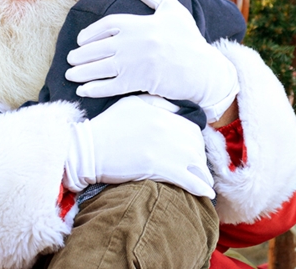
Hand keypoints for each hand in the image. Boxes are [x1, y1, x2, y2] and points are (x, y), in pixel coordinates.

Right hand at [63, 95, 214, 197]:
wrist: (89, 149)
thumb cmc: (107, 125)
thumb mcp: (131, 103)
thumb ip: (155, 102)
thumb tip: (176, 106)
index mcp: (160, 114)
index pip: (191, 127)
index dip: (195, 140)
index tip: (194, 148)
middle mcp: (166, 129)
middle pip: (196, 145)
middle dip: (200, 157)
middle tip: (198, 167)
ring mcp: (163, 148)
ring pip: (195, 162)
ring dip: (203, 174)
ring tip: (204, 182)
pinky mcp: (158, 168)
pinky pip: (188, 180)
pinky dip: (200, 187)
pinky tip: (206, 194)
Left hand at [65, 0, 238, 122]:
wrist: (202, 69)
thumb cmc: (188, 39)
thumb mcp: (173, 11)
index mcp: (138, 24)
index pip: (106, 25)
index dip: (90, 32)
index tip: (80, 39)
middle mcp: (131, 42)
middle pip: (97, 47)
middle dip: (80, 54)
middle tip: (70, 58)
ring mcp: (133, 63)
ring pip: (99, 67)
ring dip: (82, 72)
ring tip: (70, 74)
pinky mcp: (137, 82)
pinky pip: (110, 86)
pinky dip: (95, 89)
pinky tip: (83, 90)